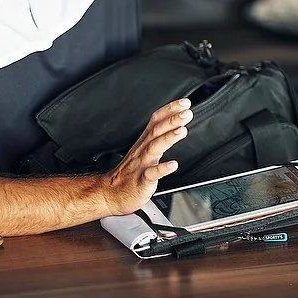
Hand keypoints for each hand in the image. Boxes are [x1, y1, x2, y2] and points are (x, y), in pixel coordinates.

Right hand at [96, 99, 191, 216]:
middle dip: (172, 120)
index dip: (169, 110)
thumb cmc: (130, 172)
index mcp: (144, 142)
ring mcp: (141, 165)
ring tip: (182, 130)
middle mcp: (143, 150)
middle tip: (187, 113)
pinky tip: (172, 164)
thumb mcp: (144, 149)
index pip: (156, 121)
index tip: (184, 102)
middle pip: (156, 131)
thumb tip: (178, 121)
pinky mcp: (141, 181)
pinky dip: (162, 169)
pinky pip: (151, 174)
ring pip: (154, 148)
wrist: (110, 194)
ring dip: (168, 138)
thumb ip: (159, 135)